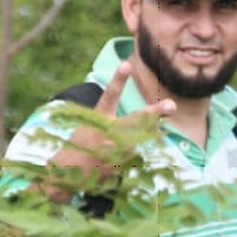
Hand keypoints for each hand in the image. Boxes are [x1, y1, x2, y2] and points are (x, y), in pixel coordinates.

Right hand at [52, 60, 176, 185]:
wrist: (65, 171)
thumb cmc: (83, 143)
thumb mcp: (93, 125)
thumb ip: (118, 121)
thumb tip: (156, 124)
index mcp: (98, 117)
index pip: (110, 95)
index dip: (118, 80)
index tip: (126, 65)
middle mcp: (106, 132)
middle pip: (135, 120)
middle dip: (154, 112)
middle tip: (171, 105)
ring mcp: (113, 150)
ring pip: (139, 142)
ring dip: (134, 144)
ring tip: (112, 150)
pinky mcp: (118, 165)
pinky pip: (135, 158)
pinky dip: (128, 158)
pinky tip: (110, 163)